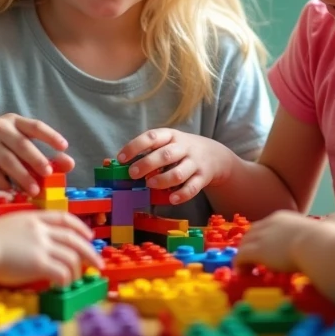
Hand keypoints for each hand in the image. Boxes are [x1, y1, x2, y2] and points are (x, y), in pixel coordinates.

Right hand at [0, 114, 73, 195]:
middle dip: (37, 160)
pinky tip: (12, 192)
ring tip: (34, 190)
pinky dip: (3, 183)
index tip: (64, 147)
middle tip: (49, 174)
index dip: (50, 136)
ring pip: (7, 161)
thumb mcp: (16, 142)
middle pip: (22, 145)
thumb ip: (40, 152)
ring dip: (22, 177)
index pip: (35, 126)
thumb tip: (69, 163)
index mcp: (14, 121)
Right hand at [0, 210, 102, 285]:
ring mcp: (42, 246)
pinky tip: (62, 286)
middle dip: (90, 252)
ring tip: (75, 280)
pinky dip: (65, 280)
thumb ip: (26, 231)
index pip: (65, 218)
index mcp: (35, 218)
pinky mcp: (39, 263)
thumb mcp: (10, 225)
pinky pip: (62, 272)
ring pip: (71, 258)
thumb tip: (35, 243)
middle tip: (97, 263)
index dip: (80, 227)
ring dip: (76, 271)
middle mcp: (42, 230)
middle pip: (74, 239)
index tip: (89, 235)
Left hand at [118, 129, 233, 203]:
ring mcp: (195, 163)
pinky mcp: (203, 177)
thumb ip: (148, 151)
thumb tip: (119, 164)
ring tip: (150, 185)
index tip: (121, 158)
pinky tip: (171, 199)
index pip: (151, 137)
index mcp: (170, 136)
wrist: (215, 155)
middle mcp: (184, 147)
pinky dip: (181, 195)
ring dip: (162, 180)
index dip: (135, 146)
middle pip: (165, 155)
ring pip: (179, 172)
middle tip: (133, 174)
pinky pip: (192, 188)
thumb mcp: (168, 143)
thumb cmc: (181, 150)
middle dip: (147, 164)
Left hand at [236, 209, 334, 271]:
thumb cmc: (328, 242)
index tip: (263, 248)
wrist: (320, 248)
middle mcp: (270, 224)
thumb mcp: (325, 231)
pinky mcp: (257, 251)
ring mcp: (262, 237)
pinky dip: (239, 265)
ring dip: (243, 257)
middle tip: (249, 259)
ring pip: (244, 244)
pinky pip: (241, 257)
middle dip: (248, 245)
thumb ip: (325, 232)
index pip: (266, 225)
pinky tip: (241, 273)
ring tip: (245, 269)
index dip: (262, 237)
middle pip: (251, 233)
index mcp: (284, 218)